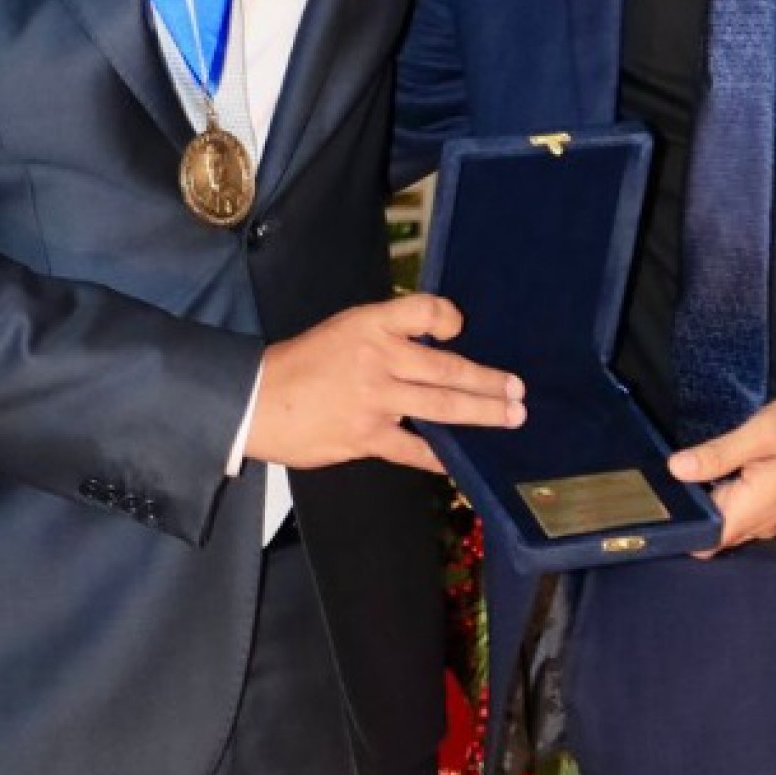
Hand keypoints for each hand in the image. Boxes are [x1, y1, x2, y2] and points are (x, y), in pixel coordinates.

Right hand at [249, 292, 523, 471]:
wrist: (257, 399)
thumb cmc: (305, 361)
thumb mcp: (346, 328)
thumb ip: (389, 332)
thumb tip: (438, 341)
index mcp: (371, 325)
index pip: (424, 311)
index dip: (448, 318)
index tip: (461, 328)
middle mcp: (379, 358)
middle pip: (447, 368)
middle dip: (488, 381)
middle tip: (518, 390)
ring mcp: (375, 400)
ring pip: (440, 408)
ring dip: (481, 414)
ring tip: (510, 417)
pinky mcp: (366, 436)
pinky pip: (414, 449)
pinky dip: (439, 457)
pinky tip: (460, 463)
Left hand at [667, 395, 775, 552]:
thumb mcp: (760, 434)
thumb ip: (717, 455)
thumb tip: (676, 469)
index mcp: (752, 512)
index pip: (704, 540)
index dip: (681, 525)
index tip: (659, 500)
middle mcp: (762, 525)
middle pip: (715, 532)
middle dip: (693, 510)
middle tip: (671, 476)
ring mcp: (775, 518)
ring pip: (730, 521)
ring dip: (712, 502)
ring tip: (692, 469)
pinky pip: (747, 511)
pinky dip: (731, 496)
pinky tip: (722, 469)